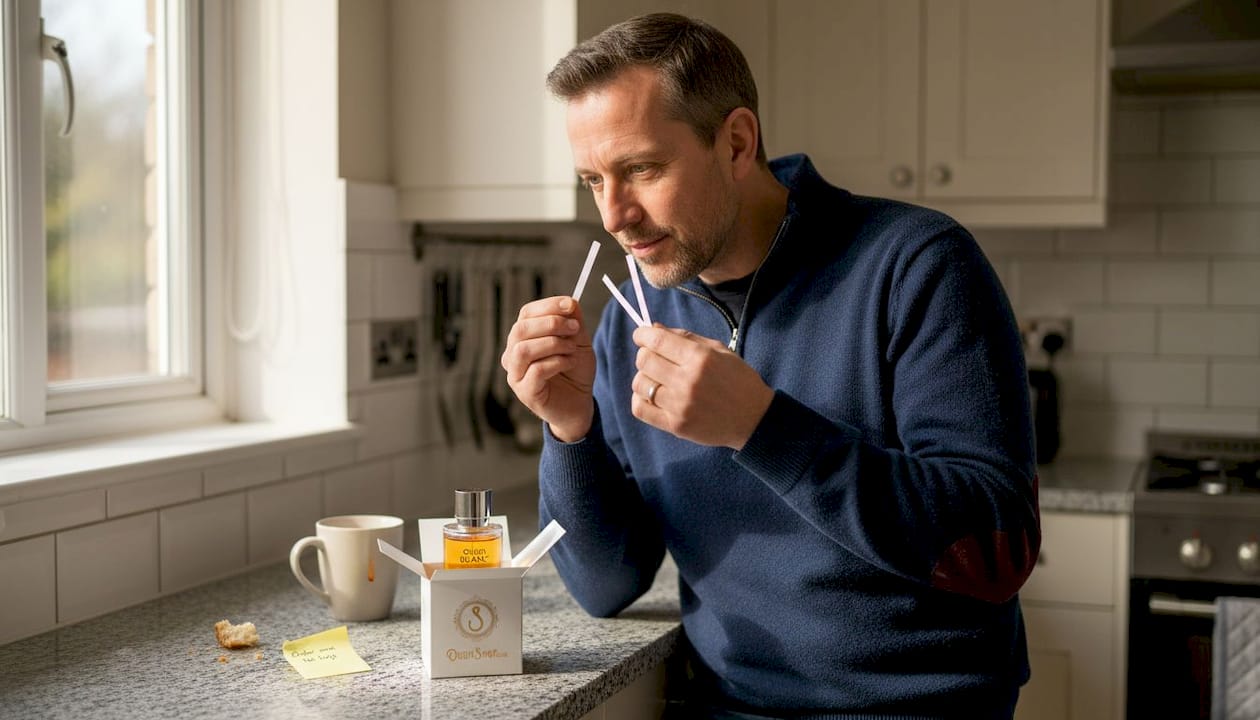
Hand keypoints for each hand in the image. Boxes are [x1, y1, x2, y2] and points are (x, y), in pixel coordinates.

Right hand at [502, 296, 595, 441]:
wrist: (580, 403)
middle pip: (520, 329)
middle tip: (575, 329)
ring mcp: (515, 375)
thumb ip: (573, 321)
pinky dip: (557, 362)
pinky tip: (570, 363)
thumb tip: (570, 301)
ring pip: (523, 350)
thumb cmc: (575, 371)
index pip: (526, 314)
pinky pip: (535, 370)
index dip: (547, 306)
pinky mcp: (525, 392)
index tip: (569, 305)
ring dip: (552, 344)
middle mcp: (513, 355)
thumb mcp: (578, 341)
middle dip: (551, 324)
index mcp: (523, 338)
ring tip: (572, 349)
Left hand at [630, 325, 774, 448]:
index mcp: (700, 358)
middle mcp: (688, 381)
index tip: (641, 335)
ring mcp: (680, 405)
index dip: (642, 334)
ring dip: (644, 377)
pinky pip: (640, 409)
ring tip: (657, 379)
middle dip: (645, 354)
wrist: (754, 419)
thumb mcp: (719, 350)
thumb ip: (686, 337)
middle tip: (655, 357)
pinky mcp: (676, 425)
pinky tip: (653, 396)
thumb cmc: (738, 380)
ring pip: (639, 384)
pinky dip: (640, 399)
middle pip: (644, 360)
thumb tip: (654, 328)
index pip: (657, 340)